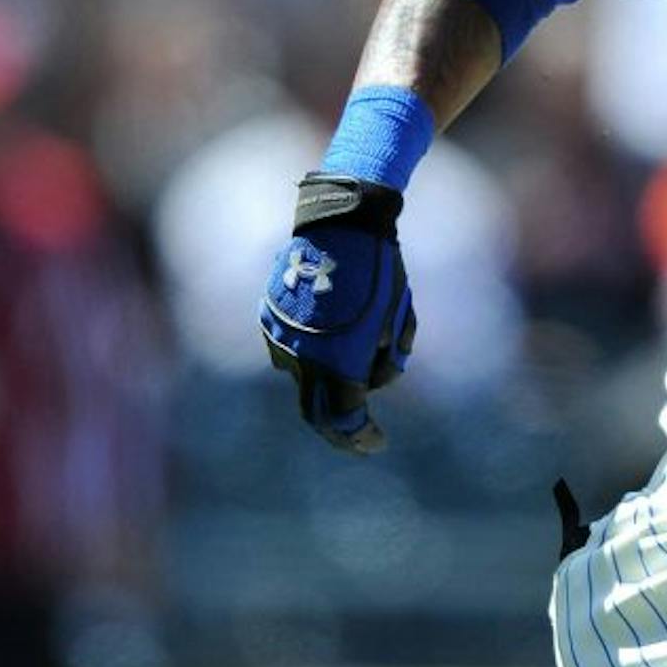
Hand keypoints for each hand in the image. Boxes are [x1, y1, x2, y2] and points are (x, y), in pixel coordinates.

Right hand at [258, 174, 417, 454]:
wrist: (342, 223)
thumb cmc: (380, 271)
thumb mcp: (396, 319)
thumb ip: (383, 362)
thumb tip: (367, 385)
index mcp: (336, 360)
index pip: (344, 418)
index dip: (359, 437)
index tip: (377, 443)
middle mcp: (301, 357)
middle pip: (316, 412)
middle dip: (339, 428)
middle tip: (361, 435)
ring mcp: (280, 338)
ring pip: (304, 378)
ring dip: (329, 378)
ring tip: (361, 339)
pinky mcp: (270, 321)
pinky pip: (291, 351)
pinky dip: (314, 353)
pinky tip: (336, 326)